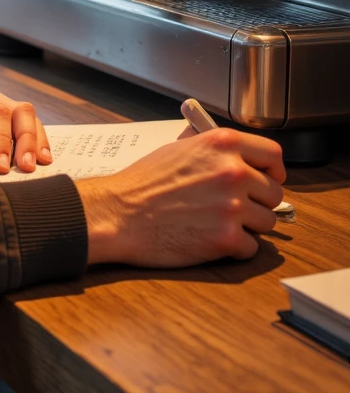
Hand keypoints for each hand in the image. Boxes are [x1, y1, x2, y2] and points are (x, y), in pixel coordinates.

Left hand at [0, 86, 52, 173]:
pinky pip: (24, 129)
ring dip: (36, 141)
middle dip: (28, 139)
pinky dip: (35, 143)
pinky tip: (41, 161)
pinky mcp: (0, 125)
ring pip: (28, 117)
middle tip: (28, 169)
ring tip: (41, 166)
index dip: (4, 140)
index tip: (2, 168)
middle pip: (20, 111)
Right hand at [77, 127, 285, 266]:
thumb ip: (215, 151)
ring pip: (266, 221)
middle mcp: (232, 172)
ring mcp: (231, 206)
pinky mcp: (226, 239)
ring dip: (248, 226)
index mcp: (222, 144)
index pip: (274, 154)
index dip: (274, 170)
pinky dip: (235, 248)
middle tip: (236, 207)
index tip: (270, 178)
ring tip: (219, 224)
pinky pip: (250, 247)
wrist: (118, 214)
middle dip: (258, 201)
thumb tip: (241, 158)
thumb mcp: (180, 149)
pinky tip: (211, 240)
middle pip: (273, 192)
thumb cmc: (143, 184)